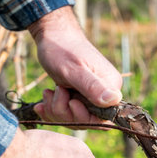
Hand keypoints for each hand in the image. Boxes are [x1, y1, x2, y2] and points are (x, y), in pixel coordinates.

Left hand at [28, 6, 121, 123]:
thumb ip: (93, 86)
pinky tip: (42, 104)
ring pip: (75, 119)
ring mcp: (92, 97)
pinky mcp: (80, 97)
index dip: (83, 116)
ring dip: (56, 109)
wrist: (52, 36)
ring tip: (48, 92)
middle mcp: (105, 94)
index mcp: (111, 87)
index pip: (103, 119)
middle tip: (53, 92)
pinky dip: (53, 111)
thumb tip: (114, 100)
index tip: (69, 100)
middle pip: (88, 121)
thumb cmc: (62, 49)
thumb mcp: (73, 70)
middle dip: (65, 112)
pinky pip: (68, 114)